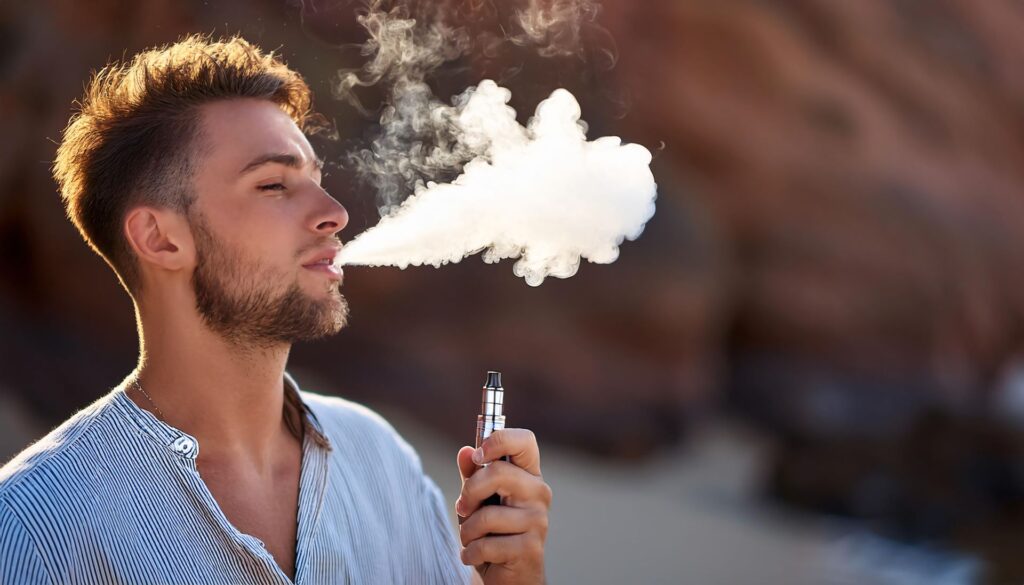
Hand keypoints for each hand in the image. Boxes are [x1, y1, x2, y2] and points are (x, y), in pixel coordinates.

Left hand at [456, 428, 550, 584]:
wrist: (511, 576)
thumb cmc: (493, 532)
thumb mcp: (478, 500)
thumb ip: (472, 475)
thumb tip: (465, 452)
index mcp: (528, 474)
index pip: (524, 441)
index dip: (499, 439)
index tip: (479, 454)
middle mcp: (539, 493)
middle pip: (498, 473)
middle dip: (469, 492)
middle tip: (462, 508)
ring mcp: (538, 520)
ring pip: (486, 515)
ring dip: (467, 531)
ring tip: (471, 539)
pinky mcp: (530, 548)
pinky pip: (486, 544)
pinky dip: (471, 553)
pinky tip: (476, 556)